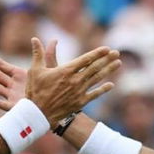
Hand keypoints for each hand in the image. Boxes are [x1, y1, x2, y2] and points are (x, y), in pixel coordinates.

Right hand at [0, 38, 119, 125]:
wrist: (38, 114)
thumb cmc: (35, 91)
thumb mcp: (35, 70)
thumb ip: (38, 53)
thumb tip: (34, 39)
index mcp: (66, 71)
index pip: (85, 59)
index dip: (97, 53)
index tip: (106, 48)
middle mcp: (75, 80)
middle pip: (95, 67)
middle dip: (107, 59)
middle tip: (116, 53)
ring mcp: (79, 91)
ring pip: (97, 79)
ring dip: (108, 70)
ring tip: (118, 63)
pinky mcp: (80, 102)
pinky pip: (94, 94)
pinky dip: (103, 89)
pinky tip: (111, 85)